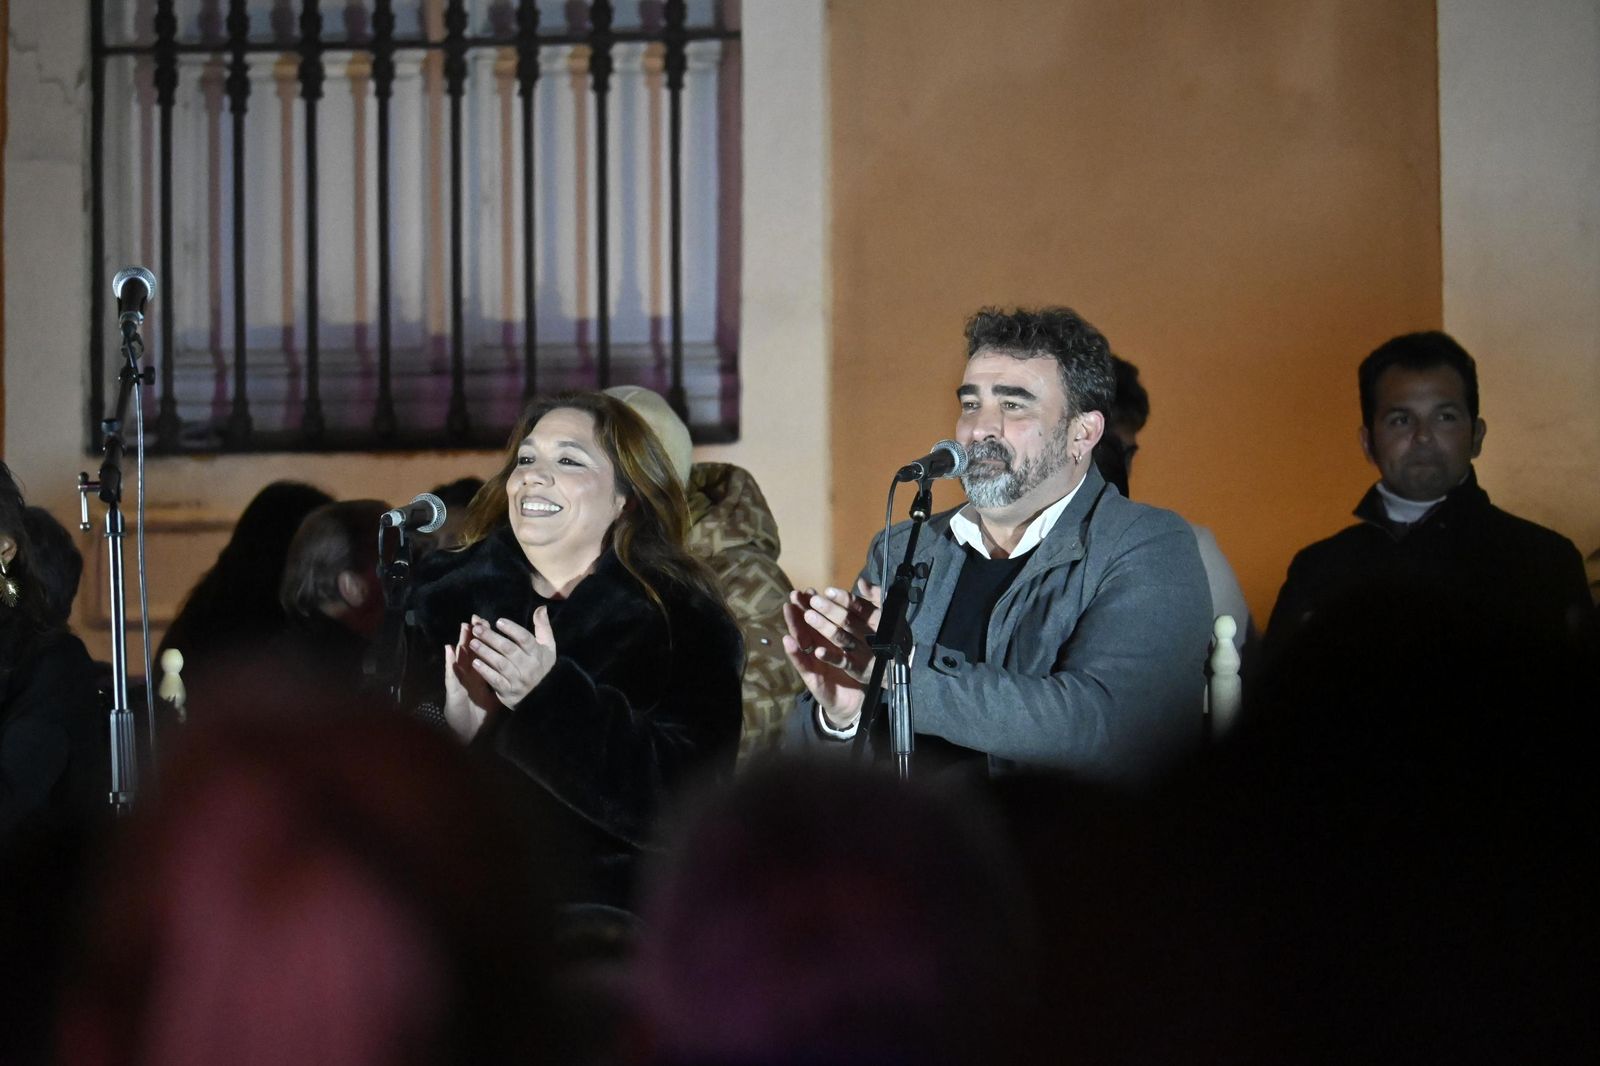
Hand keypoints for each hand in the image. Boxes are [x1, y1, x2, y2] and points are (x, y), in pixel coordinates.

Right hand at [443, 622, 496, 741]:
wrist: (469, 731)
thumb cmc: (481, 710)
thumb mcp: (494, 691)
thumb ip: (501, 674)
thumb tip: (516, 662)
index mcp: (480, 672)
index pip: (483, 651)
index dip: (485, 637)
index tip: (488, 621)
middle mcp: (469, 674)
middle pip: (470, 650)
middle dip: (473, 634)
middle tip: (475, 618)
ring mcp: (460, 680)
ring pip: (460, 658)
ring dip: (461, 642)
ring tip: (463, 627)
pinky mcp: (453, 690)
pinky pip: (451, 674)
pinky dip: (450, 662)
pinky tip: (449, 651)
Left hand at [467, 608, 556, 708]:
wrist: (541, 696)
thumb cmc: (541, 666)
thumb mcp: (548, 647)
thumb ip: (543, 627)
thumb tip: (541, 608)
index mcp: (538, 654)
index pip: (525, 639)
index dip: (512, 629)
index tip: (499, 621)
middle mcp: (529, 667)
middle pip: (509, 650)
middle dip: (492, 638)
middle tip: (477, 629)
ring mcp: (519, 680)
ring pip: (500, 664)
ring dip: (485, 652)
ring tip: (472, 642)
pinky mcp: (509, 692)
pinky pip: (496, 680)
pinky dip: (485, 671)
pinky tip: (474, 662)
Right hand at [781, 580, 882, 729]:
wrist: (853, 702)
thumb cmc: (853, 670)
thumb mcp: (858, 646)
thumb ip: (859, 622)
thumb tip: (865, 592)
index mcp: (828, 639)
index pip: (819, 617)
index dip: (814, 603)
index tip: (811, 589)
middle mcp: (818, 647)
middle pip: (807, 625)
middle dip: (800, 608)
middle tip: (794, 594)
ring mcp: (813, 661)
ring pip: (801, 640)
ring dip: (794, 624)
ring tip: (788, 610)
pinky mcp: (811, 677)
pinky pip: (803, 663)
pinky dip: (795, 653)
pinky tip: (789, 641)